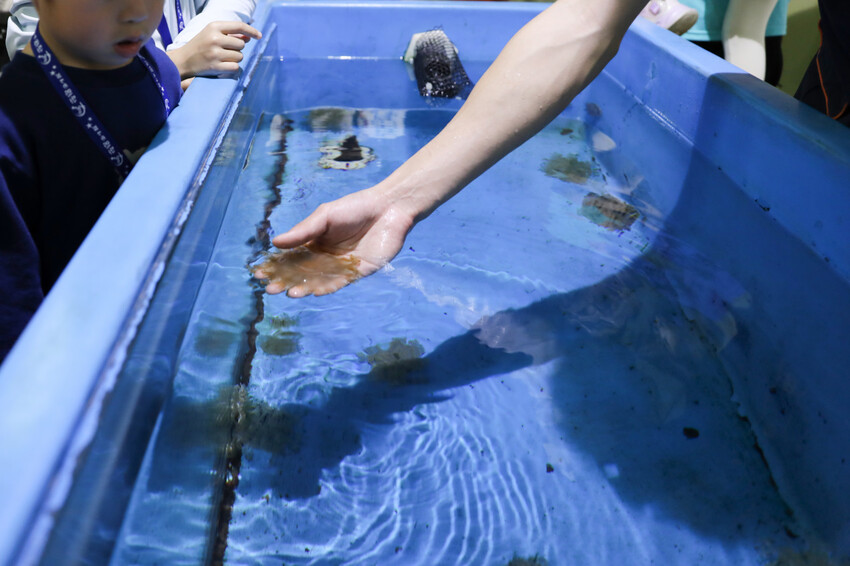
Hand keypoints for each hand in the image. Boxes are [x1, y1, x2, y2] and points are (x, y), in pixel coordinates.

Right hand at [167, 21, 261, 79]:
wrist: (183, 60)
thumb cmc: (200, 45)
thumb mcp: (212, 34)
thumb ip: (230, 34)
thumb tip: (249, 37)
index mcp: (214, 26)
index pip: (239, 26)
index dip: (251, 31)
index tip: (259, 36)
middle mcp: (215, 38)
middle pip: (241, 44)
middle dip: (237, 49)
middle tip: (226, 51)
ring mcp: (215, 53)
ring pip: (240, 56)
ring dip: (235, 58)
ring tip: (222, 58)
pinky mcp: (215, 66)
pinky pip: (235, 67)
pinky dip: (232, 67)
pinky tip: (223, 66)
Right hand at [253, 186, 415, 297]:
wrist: (389, 208)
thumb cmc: (355, 207)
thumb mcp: (324, 216)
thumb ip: (302, 231)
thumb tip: (275, 243)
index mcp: (315, 242)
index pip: (291, 258)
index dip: (276, 266)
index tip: (260, 273)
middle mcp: (326, 257)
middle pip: (302, 273)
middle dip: (286, 280)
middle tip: (271, 288)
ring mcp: (342, 266)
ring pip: (319, 280)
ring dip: (304, 287)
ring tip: (290, 292)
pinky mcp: (359, 272)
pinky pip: (340, 283)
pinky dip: (327, 287)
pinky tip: (315, 291)